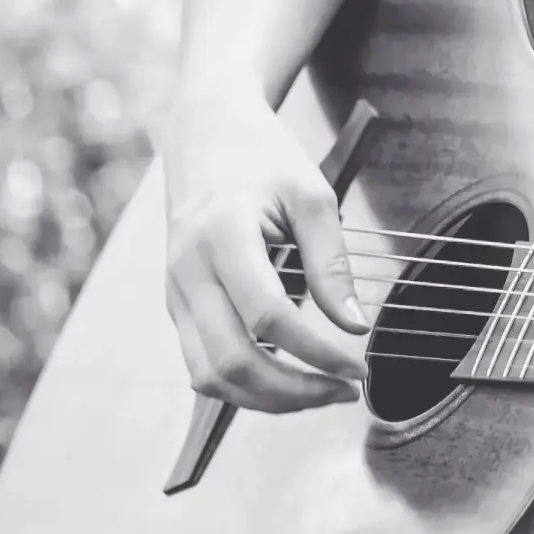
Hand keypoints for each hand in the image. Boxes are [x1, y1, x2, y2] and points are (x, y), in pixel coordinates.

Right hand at [159, 83, 369, 412]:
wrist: (203, 134)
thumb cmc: (260, 157)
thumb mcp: (311, 195)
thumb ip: (330, 263)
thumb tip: (354, 325)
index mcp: (221, 237)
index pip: (268, 318)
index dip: (317, 353)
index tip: (358, 367)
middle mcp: (188, 273)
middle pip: (232, 363)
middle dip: (293, 392)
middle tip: (344, 391)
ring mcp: (175, 293)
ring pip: (209, 377)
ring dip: (267, 399)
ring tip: (320, 393)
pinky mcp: (176, 305)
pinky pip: (201, 364)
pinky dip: (243, 386)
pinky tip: (286, 379)